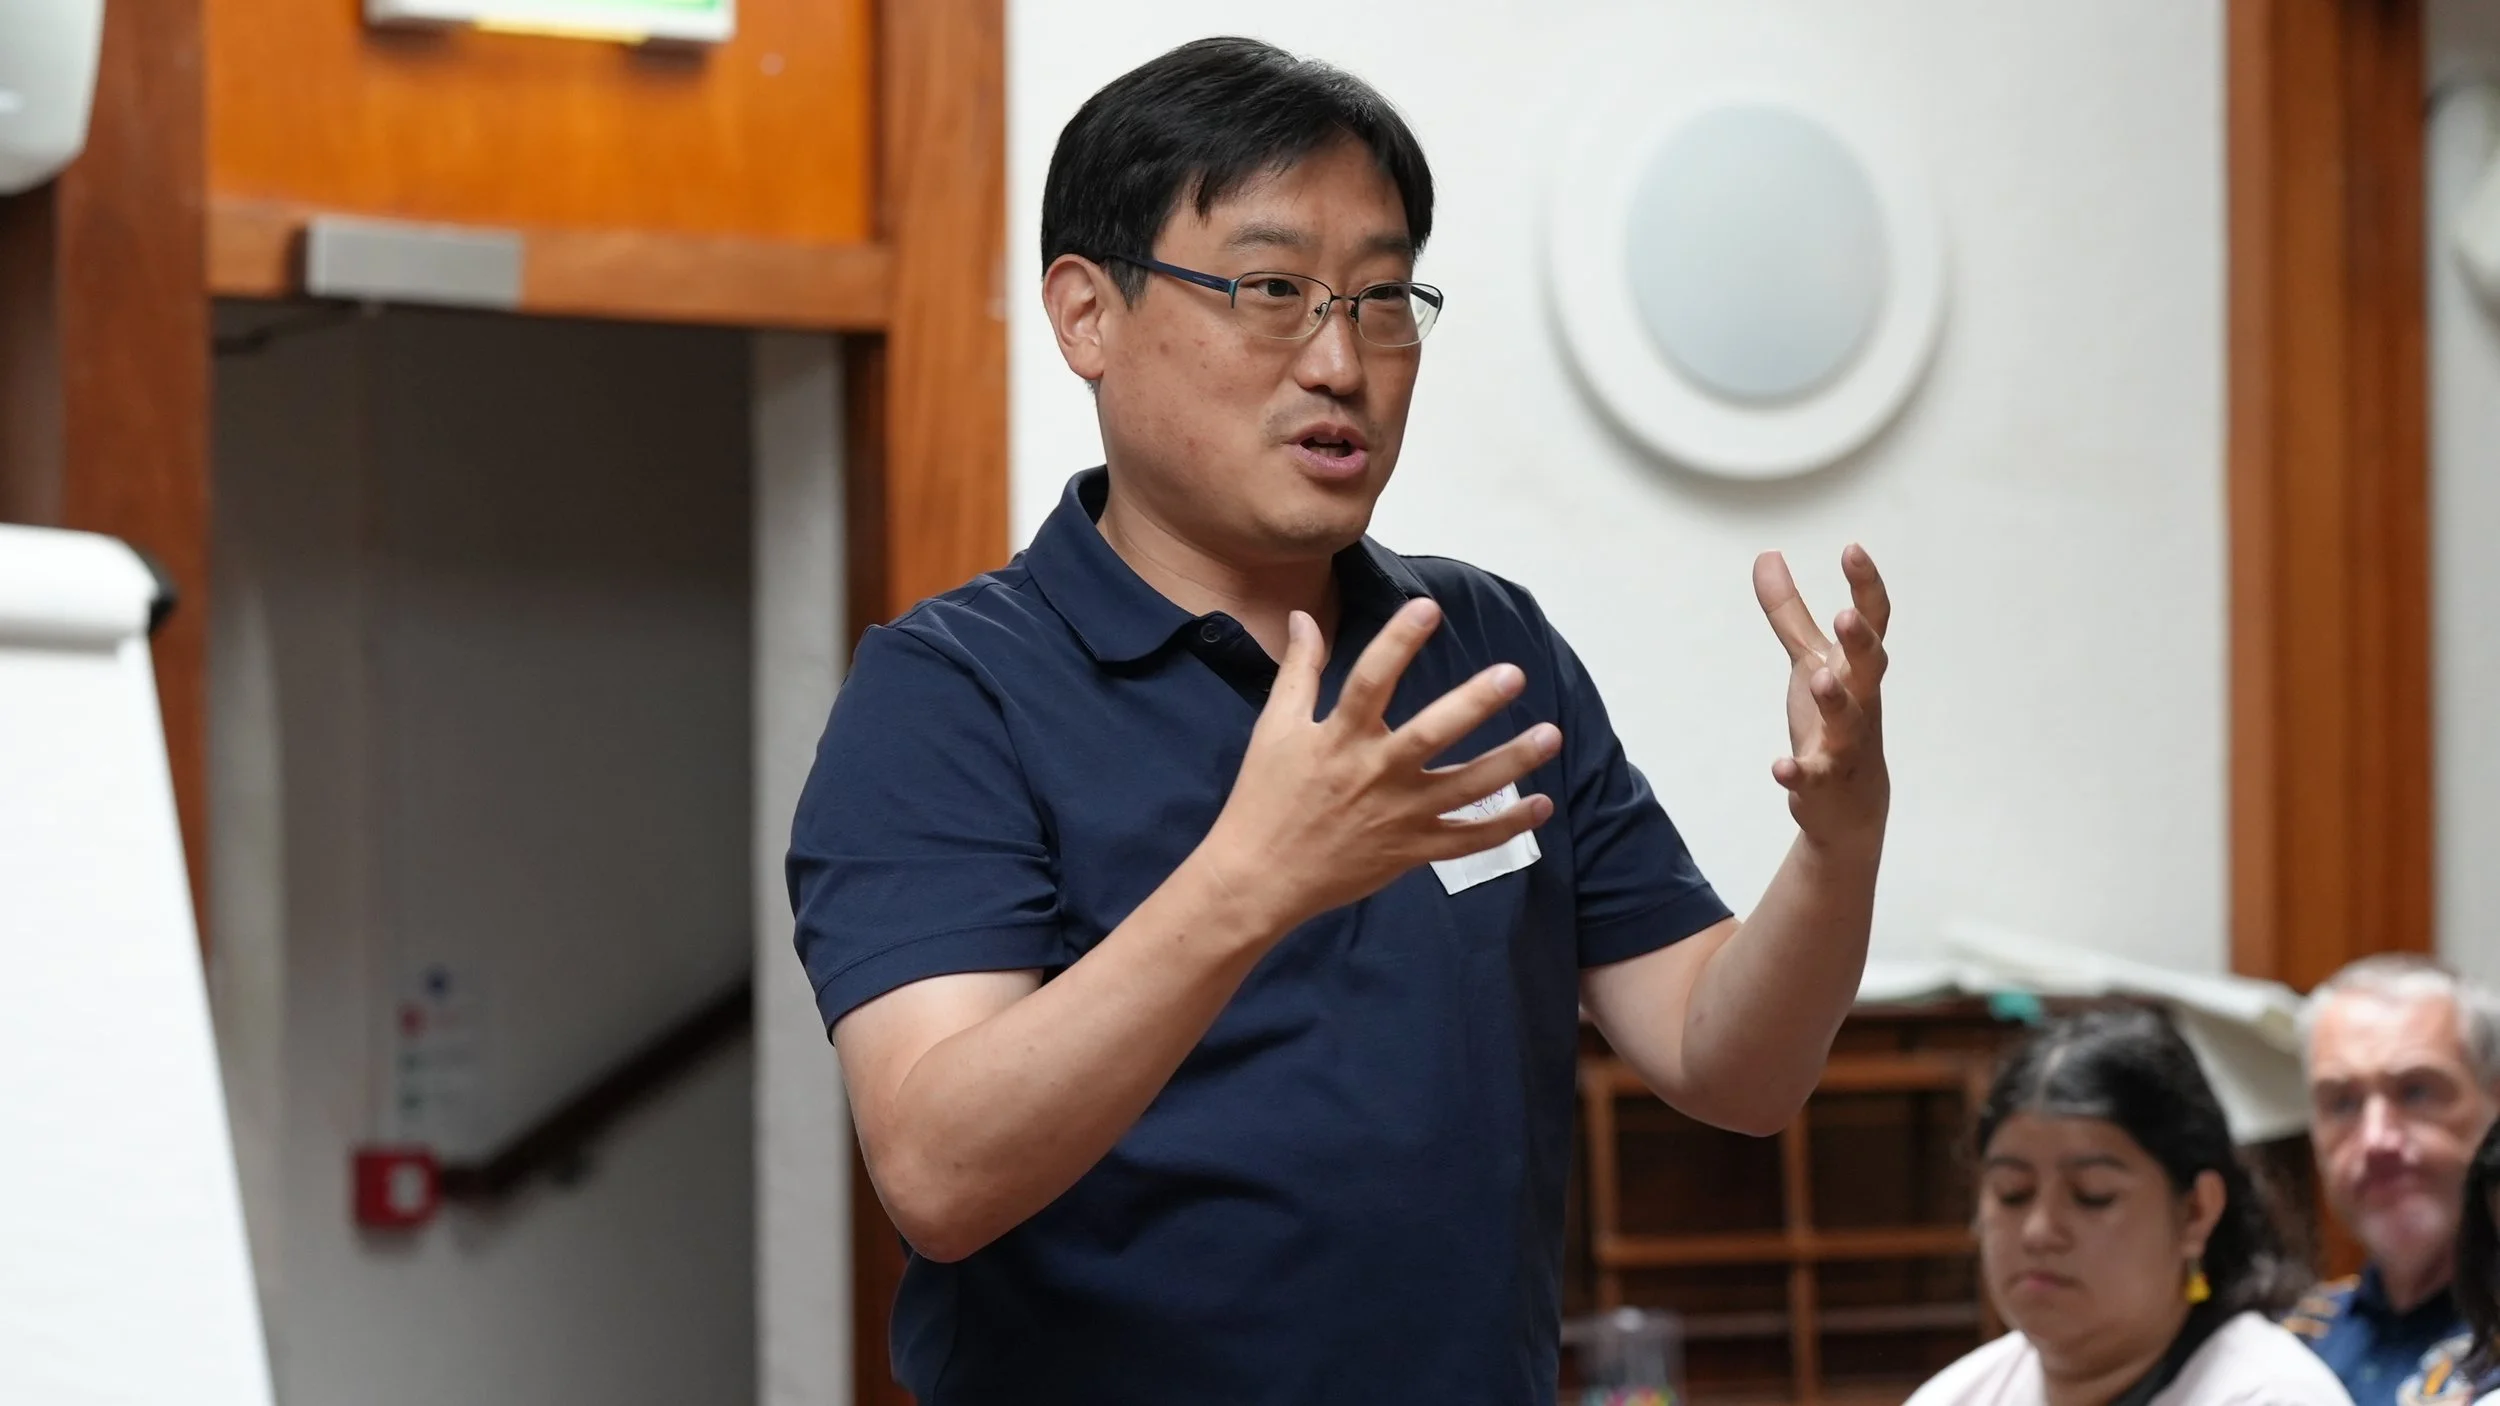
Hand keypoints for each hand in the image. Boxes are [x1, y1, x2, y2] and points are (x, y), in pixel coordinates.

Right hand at [1195, 599, 1559, 934]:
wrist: (1260, 877)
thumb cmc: (1266, 797)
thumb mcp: (1275, 728)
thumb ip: (1299, 671)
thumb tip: (1304, 618)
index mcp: (1340, 738)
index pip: (1369, 681)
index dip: (1397, 642)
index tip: (1428, 608)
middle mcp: (1375, 773)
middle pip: (1431, 734)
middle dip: (1473, 704)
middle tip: (1512, 674)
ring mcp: (1399, 815)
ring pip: (1465, 788)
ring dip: (1511, 763)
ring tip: (1550, 735)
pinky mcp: (1411, 850)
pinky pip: (1467, 839)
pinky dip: (1506, 826)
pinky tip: (1541, 804)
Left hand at [1754, 546, 1890, 853]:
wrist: (1849, 804)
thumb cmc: (1834, 720)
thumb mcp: (1809, 661)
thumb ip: (1789, 612)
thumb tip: (1767, 554)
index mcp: (1858, 669)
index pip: (1872, 622)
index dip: (1866, 587)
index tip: (1852, 549)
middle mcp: (1860, 702)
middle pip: (1868, 668)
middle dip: (1860, 642)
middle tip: (1845, 616)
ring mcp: (1845, 743)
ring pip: (1848, 721)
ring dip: (1836, 701)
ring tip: (1820, 679)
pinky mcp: (1823, 781)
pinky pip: (1813, 776)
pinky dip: (1798, 772)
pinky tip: (1781, 767)